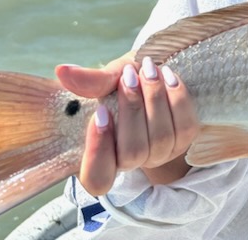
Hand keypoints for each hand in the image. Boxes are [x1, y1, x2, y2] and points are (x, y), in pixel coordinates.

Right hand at [56, 52, 198, 194]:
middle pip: (132, 152)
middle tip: (128, 75)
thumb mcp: (106, 79)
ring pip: (160, 138)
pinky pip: (185, 126)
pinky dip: (177, 98)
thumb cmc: (124, 80)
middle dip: (132, 110)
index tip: (100, 113)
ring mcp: (160, 153)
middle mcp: (133, 161)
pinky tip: (168, 76)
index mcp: (104, 154)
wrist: (156, 72)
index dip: (98, 152)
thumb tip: (62, 70)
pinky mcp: (184, 140)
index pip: (97, 177)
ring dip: (155, 99)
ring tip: (148, 69)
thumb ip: (88, 82)